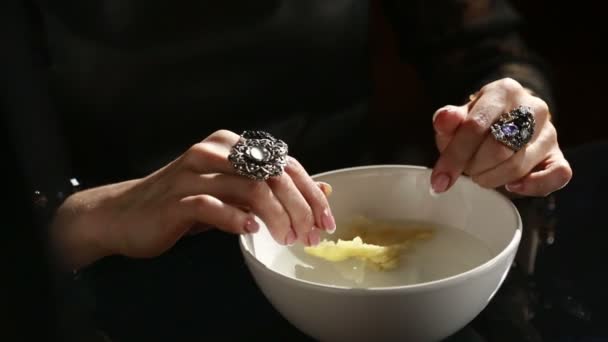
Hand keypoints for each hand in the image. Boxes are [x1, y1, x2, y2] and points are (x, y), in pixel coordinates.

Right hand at [51, 130, 334, 269]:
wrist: (125, 214)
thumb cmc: (182, 203)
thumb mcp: (231, 191)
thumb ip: (269, 188)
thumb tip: (321, 190)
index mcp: (231, 145)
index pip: (284, 164)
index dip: (310, 192)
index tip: (325, 220)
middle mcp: (215, 152)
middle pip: (273, 175)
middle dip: (300, 208)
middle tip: (311, 235)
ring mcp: (194, 174)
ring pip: (250, 189)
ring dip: (276, 217)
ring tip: (287, 238)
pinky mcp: (177, 199)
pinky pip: (213, 206)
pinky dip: (237, 219)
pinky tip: (251, 231)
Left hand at [430, 78, 571, 196]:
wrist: (504, 123)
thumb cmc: (476, 123)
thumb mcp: (457, 118)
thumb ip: (447, 120)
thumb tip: (443, 120)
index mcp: (503, 91)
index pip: (476, 126)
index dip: (454, 156)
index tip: (439, 180)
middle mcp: (533, 107)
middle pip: (498, 148)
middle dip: (473, 166)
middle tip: (466, 169)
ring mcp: (550, 131)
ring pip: (518, 166)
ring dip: (491, 178)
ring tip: (481, 172)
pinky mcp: (558, 155)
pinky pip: (556, 176)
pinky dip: (531, 186)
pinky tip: (512, 186)